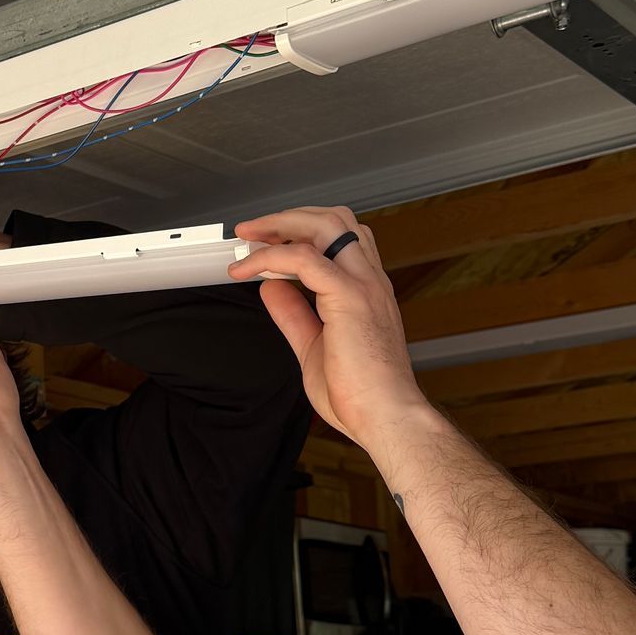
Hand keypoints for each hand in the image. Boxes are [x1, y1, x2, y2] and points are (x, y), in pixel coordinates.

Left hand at [230, 207, 426, 449]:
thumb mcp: (313, 346)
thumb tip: (272, 288)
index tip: (266, 243)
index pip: (340, 237)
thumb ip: (293, 314)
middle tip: (252, 232)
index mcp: (366, 291)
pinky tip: (251, 269)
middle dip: (288, 218)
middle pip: (334, 219)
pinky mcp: (350, 298)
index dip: (300, 231)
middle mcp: (369, 281)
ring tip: (250, 238)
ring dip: (281, 225)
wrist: (385, 417)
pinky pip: (304, 259)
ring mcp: (363, 285)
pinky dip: (272, 257)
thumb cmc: (360, 395)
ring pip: (325, 224)